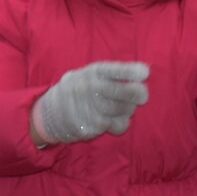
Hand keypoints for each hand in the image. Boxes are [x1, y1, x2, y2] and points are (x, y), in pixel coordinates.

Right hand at [32, 60, 149, 146]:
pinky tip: (112, 119)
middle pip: (124, 92)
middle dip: (139, 93)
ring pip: (125, 110)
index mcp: (91, 72)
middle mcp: (90, 88)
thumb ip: (111, 74)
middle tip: (142, 95)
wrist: (52, 113)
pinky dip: (121, 123)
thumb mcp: (88, 75)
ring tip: (121, 107)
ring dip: (128, 109)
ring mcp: (92, 108)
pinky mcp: (94, 125)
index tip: (144, 73)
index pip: (114, 70)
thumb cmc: (79, 90)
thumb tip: (143, 72)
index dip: (131, 71)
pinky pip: (120, 125)